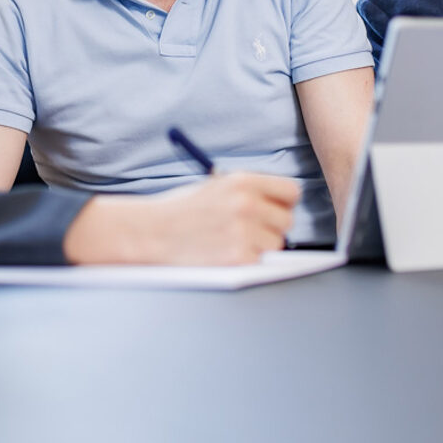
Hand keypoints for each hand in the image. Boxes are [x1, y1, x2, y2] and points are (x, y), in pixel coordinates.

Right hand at [63, 173, 300, 264]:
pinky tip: (225, 253)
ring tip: (233, 241)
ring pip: (276, 244)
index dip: (283, 203)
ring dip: (261, 247)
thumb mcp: (216, 186)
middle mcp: (247, 204)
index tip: (274, 209)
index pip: (291, 192)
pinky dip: (247, 261)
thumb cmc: (181, 209)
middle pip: (287, 220)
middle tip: (251, 230)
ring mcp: (243, 231)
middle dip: (272, 227)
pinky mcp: (237, 257)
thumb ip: (250, 192)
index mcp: (243, 181)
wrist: (151, 231)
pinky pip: (260, 261)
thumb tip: (280, 205)